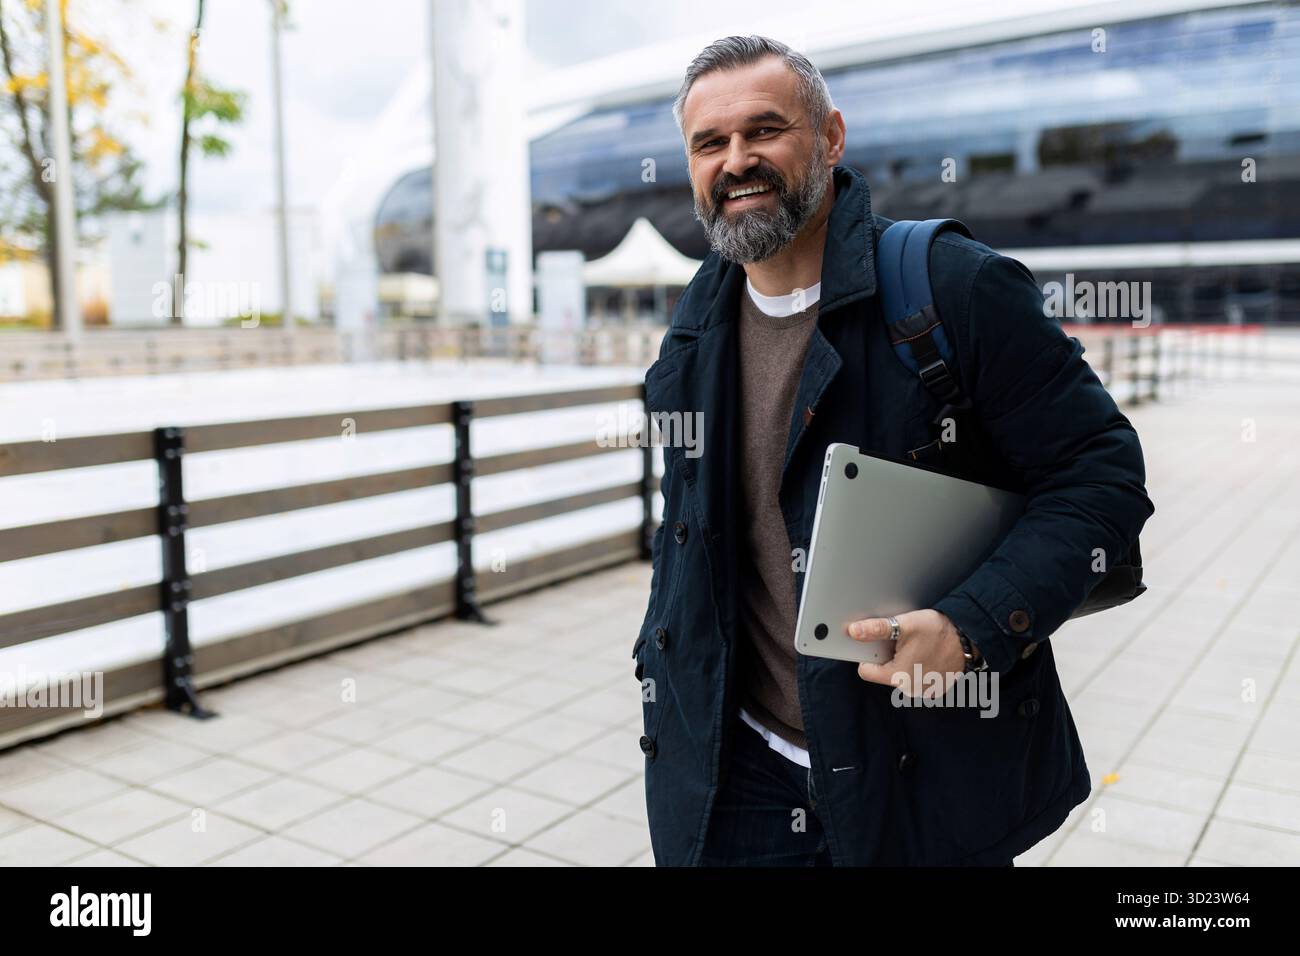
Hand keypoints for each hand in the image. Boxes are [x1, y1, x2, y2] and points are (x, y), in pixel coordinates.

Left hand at [848, 609, 970, 698]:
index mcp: (897, 676)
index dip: (868, 654)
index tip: (878, 643)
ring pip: (900, 674)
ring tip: (917, 647)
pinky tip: (926, 654)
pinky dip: (917, 667)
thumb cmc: (939, 631)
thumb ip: (877, 629)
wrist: (971, 638)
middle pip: (884, 672)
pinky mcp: (934, 689)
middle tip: (902, 642)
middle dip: (888, 656)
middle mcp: (909, 689)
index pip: (866, 670)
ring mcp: (922, 691)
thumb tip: (853, 631)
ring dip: (903, 661)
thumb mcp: (905, 625)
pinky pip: (915, 678)